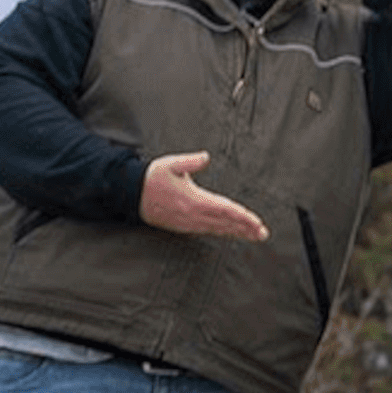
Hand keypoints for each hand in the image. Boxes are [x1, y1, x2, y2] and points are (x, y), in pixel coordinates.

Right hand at [139, 152, 268, 240]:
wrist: (129, 193)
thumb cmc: (151, 177)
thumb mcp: (171, 164)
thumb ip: (190, 161)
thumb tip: (206, 156)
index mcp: (194, 200)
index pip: (225, 210)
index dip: (243, 217)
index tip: (257, 222)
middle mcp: (193, 215)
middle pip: (225, 223)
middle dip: (245, 229)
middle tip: (263, 234)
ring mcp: (187, 223)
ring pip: (217, 230)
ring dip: (236, 233)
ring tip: (253, 235)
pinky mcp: (182, 227)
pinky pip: (207, 231)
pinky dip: (222, 233)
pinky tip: (231, 233)